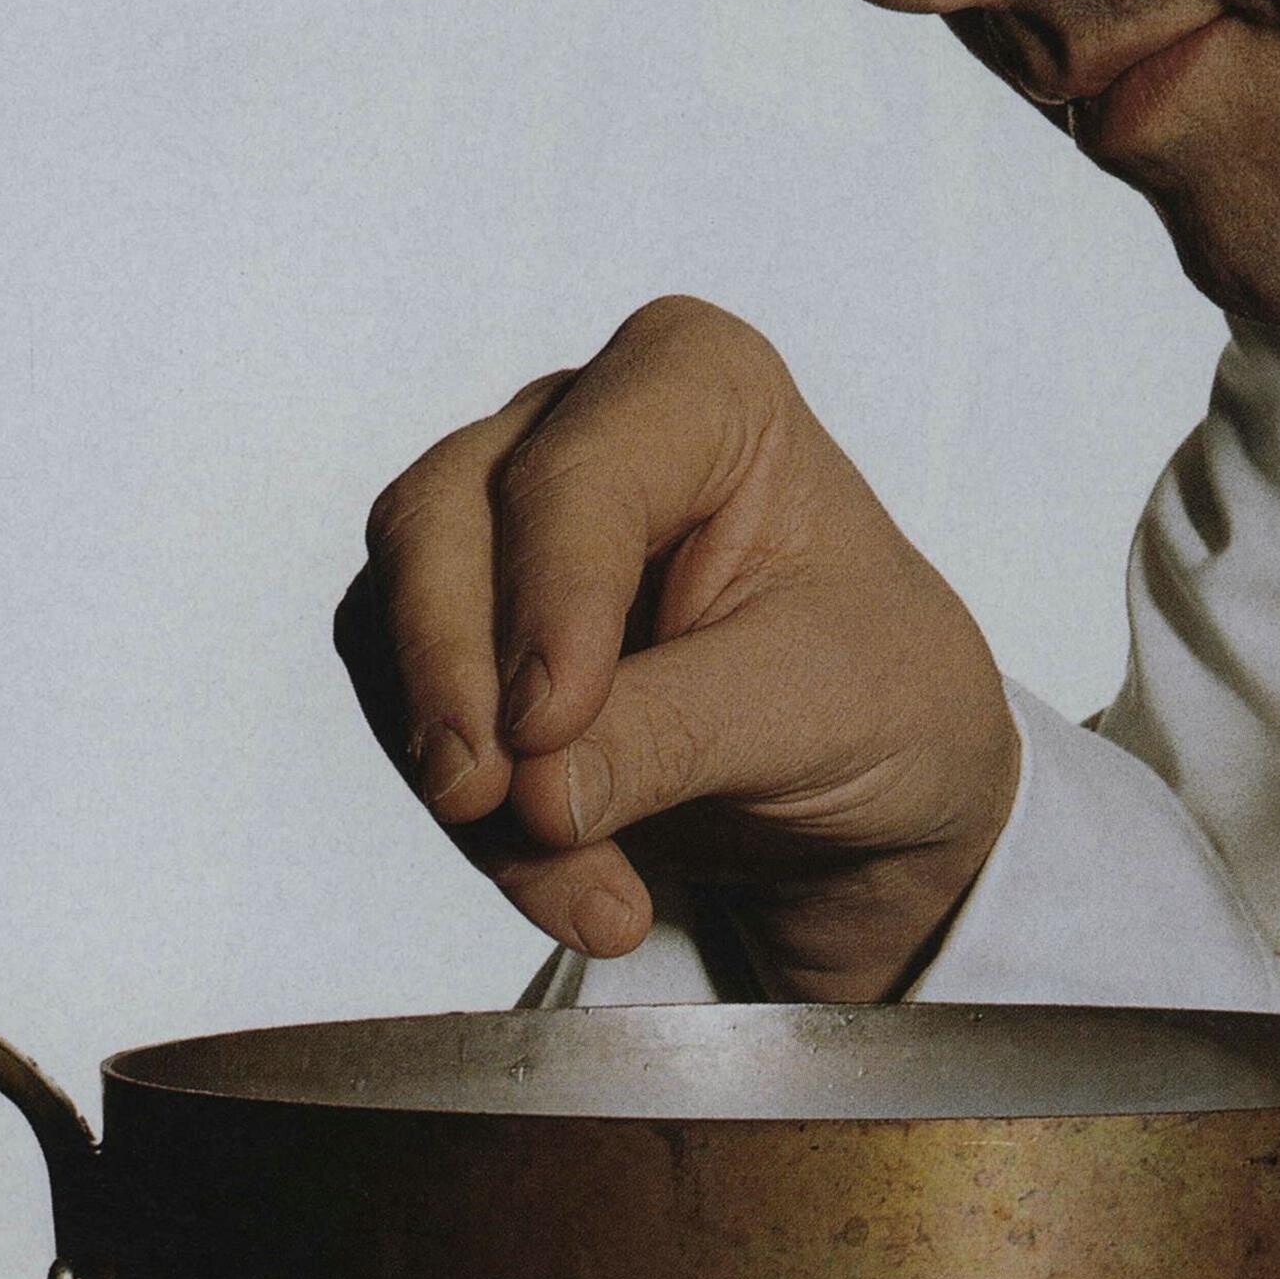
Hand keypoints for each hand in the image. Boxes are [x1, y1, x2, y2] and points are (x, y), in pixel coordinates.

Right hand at [335, 298, 1019, 999]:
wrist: (879, 782)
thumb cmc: (880, 689)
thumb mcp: (812, 706)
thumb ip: (670, 733)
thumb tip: (534, 790)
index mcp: (699, 387)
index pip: (574, 471)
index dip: (548, 599)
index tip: (548, 725)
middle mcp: (581, 429)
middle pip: (443, 521)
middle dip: (454, 675)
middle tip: (488, 801)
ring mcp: (508, 529)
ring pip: (399, 625)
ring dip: (471, 777)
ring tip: (587, 892)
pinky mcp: (469, 636)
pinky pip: (413, 716)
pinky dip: (478, 822)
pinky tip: (573, 889)